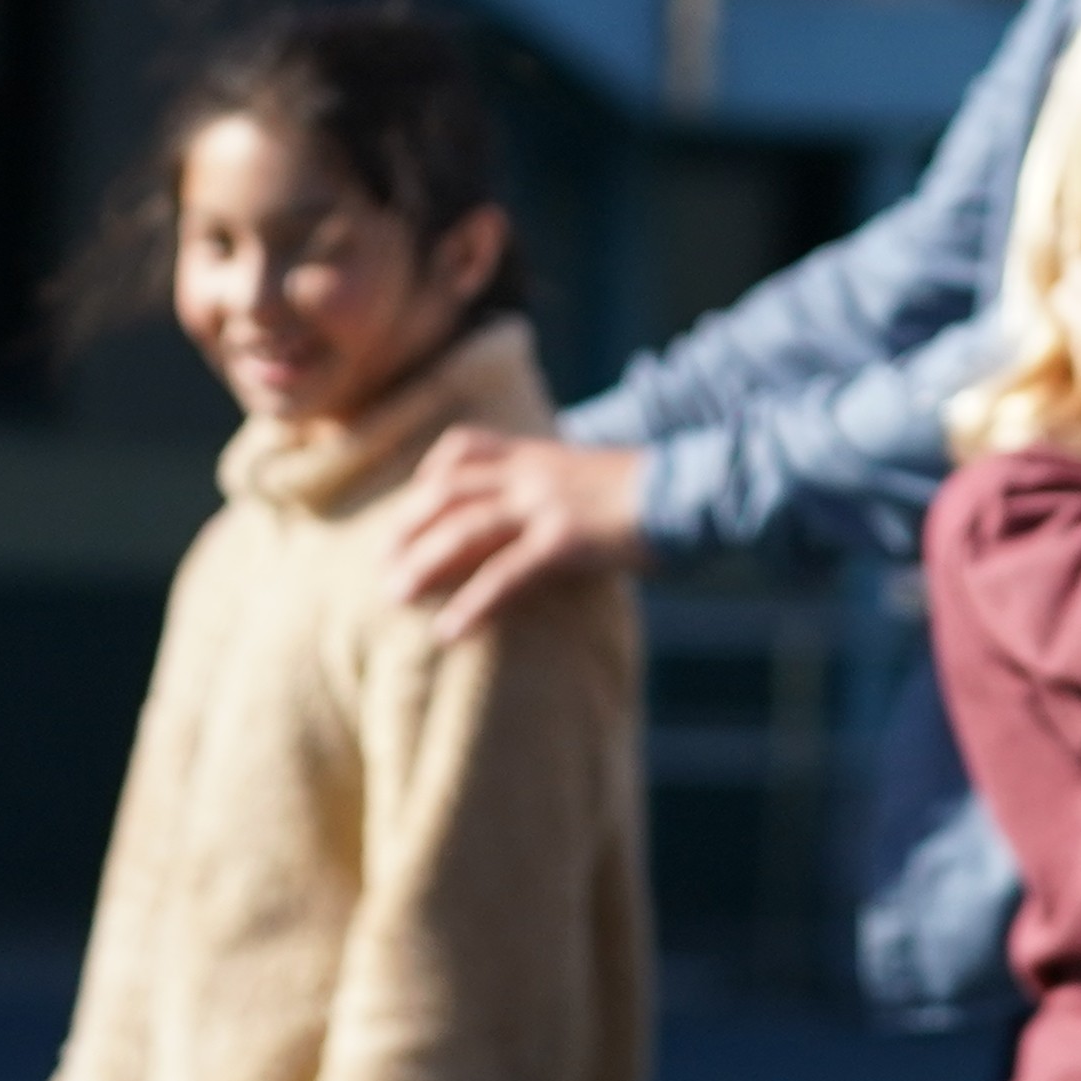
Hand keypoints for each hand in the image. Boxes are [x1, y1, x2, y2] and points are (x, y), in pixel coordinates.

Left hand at [383, 431, 646, 642]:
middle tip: (384, 563)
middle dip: (408, 527)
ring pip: (463, 530)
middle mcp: (533, 472)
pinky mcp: (564, 540)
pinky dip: (472, 604)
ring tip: (396, 597)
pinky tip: (451, 632)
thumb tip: (555, 513)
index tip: (414, 505)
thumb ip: (567, 487)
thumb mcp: (601, 476)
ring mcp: (546, 504)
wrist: (697, 490)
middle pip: (447, 492)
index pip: (464, 448)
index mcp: (541, 453)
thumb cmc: (659, 493)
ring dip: (422, 564)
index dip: (430, 475)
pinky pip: (504, 575)